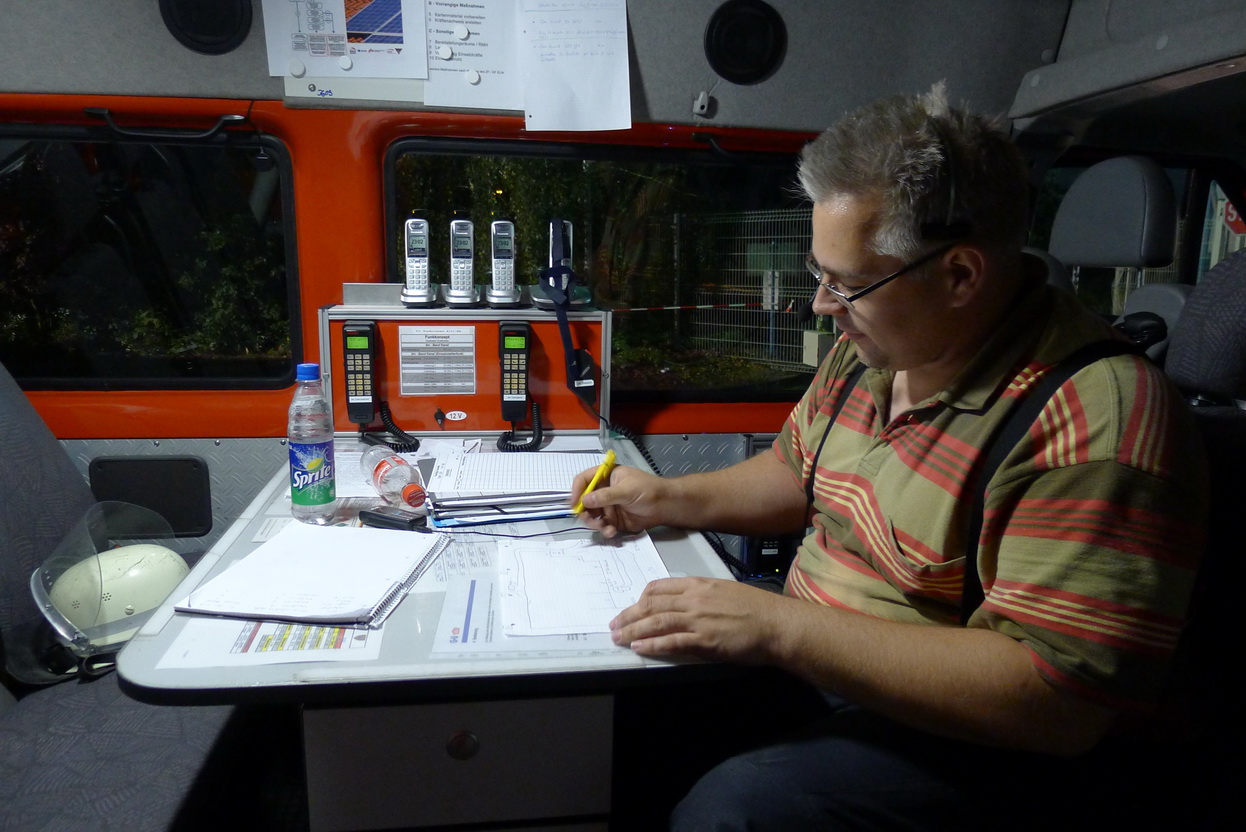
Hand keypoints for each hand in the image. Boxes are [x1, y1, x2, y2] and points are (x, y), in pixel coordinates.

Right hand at [571, 464, 668, 537]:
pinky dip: (604, 530)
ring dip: (594, 523)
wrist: (665, 506)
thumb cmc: (648, 490)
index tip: (574, 503)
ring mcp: (608, 506)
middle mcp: (604, 491)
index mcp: (606, 476)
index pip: (584, 480)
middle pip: (584, 500)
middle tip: (588, 520)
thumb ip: (606, 496)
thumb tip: (585, 500)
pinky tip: (611, 532)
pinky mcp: (614, 520)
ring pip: (592, 516)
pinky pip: (603, 526)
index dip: (577, 490)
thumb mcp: (626, 490)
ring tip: (603, 527)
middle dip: (585, 511)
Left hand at [609, 577, 788, 663]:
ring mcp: (697, 620)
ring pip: (656, 622)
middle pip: (651, 605)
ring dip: (632, 630)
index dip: (641, 598)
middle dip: (629, 615)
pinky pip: (671, 642)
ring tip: (618, 637)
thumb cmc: (756, 609)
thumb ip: (702, 595)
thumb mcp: (725, 591)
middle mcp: (694, 599)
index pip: (660, 587)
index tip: (632, 606)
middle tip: (614, 624)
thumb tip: (685, 603)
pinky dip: (651, 644)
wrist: (775, 624)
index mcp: (699, 585)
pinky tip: (638, 647)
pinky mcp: (704, 641)